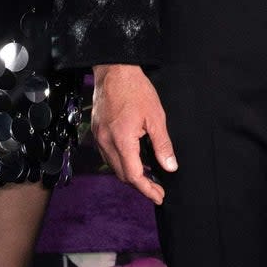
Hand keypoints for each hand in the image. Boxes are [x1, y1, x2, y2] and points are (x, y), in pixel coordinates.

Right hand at [91, 63, 177, 204]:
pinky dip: (121, 162)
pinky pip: (108, 155)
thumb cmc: (135, 89)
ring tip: (148, 177)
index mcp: (122, 140)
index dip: (147, 189)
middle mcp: (106, 142)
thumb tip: (169, 166)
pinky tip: (133, 160)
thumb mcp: (156, 117)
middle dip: (140, 186)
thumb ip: (162, 145)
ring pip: (113, 166)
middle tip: (157, 190)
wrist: (114, 70)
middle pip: (122, 175)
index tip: (159, 196)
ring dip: (130, 175)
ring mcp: (99, 137)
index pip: (134, 175)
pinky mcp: (96, 131)